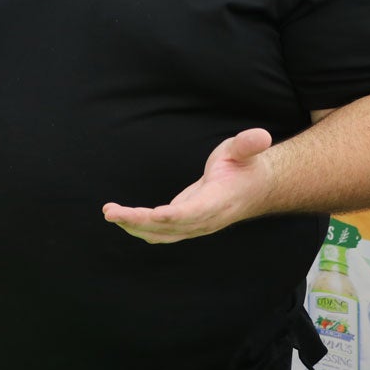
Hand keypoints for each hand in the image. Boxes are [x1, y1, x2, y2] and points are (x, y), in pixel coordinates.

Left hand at [102, 128, 274, 243]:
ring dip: (134, 226)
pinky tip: (120, 219)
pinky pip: (160, 232)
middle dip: (139, 221)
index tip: (154, 214)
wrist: (254, 189)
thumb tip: (260, 135)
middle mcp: (206, 219)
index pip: (195, 212)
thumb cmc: (245, 166)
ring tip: (109, 213)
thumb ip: (248, 144)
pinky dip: (139, 228)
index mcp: (219, 201)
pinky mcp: (185, 225)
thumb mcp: (244, 150)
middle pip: (170, 226)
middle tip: (111, 212)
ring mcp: (194, 226)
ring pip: (161, 233)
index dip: (174, 215)